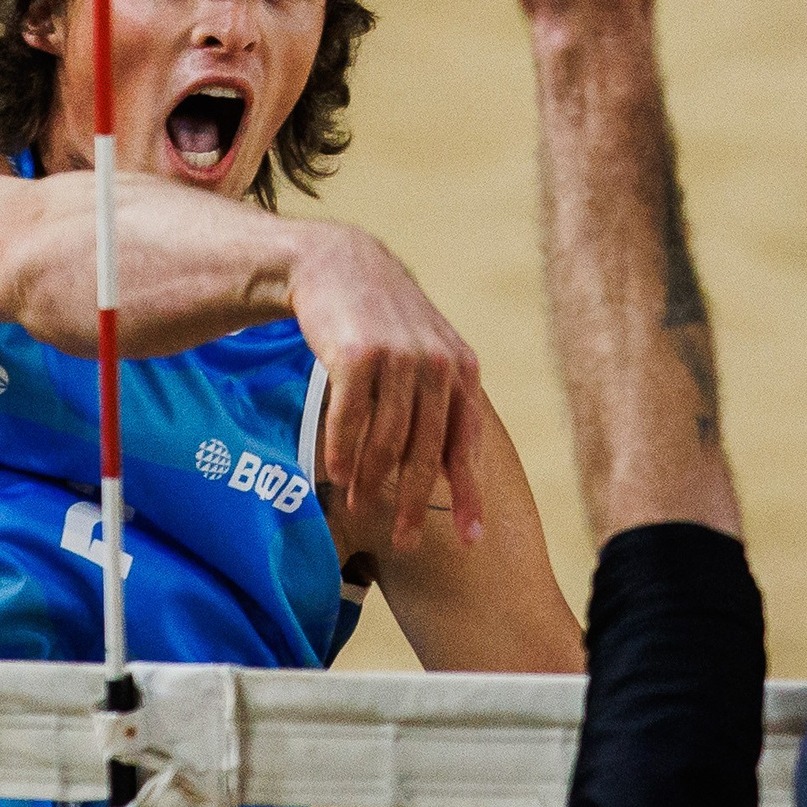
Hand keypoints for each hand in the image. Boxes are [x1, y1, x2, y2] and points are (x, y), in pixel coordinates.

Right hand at [286, 223, 484, 551]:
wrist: (337, 265)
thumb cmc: (383, 319)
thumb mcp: (427, 353)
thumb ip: (442, 403)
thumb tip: (453, 469)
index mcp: (462, 369)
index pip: (466, 444)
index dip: (469, 494)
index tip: (471, 539)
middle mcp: (437, 363)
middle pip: (426, 452)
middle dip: (416, 503)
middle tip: (406, 541)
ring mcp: (398, 357)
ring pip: (386, 440)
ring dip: (371, 481)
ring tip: (360, 506)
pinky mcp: (357, 353)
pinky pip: (350, 418)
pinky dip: (342, 452)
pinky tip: (336, 476)